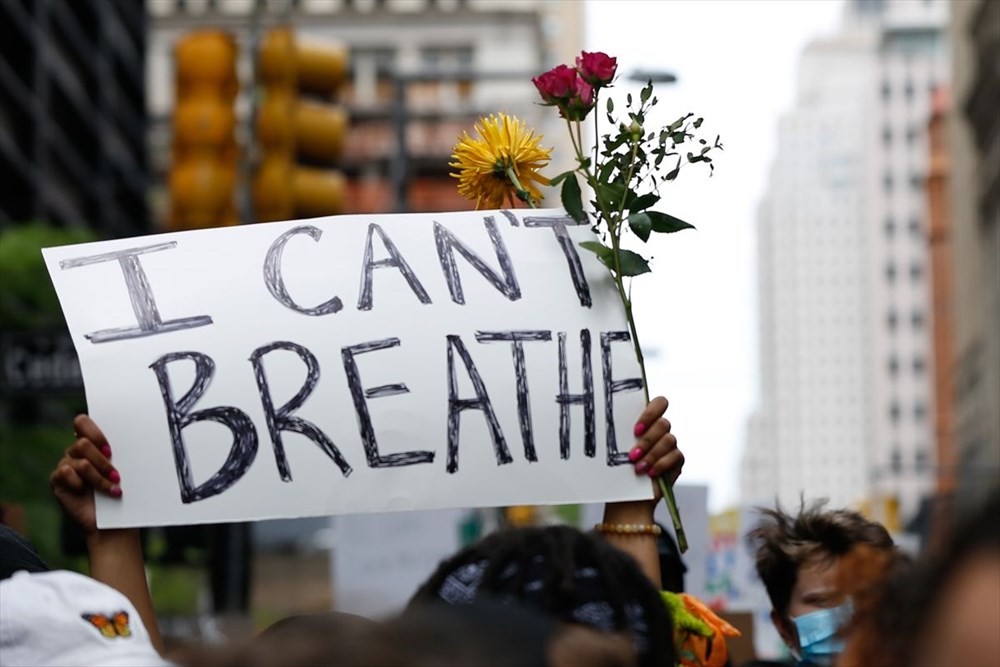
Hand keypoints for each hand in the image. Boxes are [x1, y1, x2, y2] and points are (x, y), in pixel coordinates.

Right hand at [49, 415, 121, 534]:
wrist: (114, 518)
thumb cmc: (124, 491)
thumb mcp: (127, 467)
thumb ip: (125, 450)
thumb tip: (139, 432)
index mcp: (92, 442)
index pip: (82, 422)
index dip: (95, 433)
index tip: (111, 450)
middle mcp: (76, 451)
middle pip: (82, 443)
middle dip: (102, 461)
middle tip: (117, 475)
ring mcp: (65, 465)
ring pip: (80, 462)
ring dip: (99, 477)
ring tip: (112, 489)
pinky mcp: (57, 480)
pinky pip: (65, 473)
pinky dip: (80, 483)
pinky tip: (85, 491)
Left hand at [626, 396, 683, 498]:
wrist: (626, 494)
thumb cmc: (620, 468)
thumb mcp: (618, 449)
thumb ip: (621, 434)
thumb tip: (612, 422)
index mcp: (646, 421)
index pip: (659, 403)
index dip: (651, 413)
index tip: (636, 430)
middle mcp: (660, 430)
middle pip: (663, 423)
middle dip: (647, 440)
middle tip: (633, 454)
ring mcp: (670, 445)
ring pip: (669, 439)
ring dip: (652, 454)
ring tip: (638, 467)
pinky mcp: (676, 460)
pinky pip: (675, 456)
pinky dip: (660, 464)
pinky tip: (649, 473)